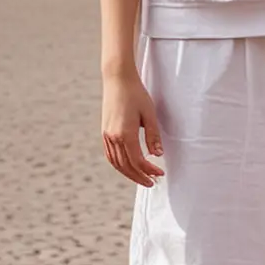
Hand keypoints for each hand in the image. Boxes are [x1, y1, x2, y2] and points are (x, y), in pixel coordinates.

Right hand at [102, 69, 163, 187]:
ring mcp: (106, 135)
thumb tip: (157, 155)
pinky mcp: (104, 132)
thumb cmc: (136, 95)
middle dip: (139, 177)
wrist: (117, 80)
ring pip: (116, 162)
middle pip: (125, 166)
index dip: (149, 170)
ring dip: (128, 173)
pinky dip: (119, 164)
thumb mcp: (149, 114)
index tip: (160, 174)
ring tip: (142, 178)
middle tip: (152, 183)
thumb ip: (153, 135)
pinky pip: (110, 155)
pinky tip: (128, 166)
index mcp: (125, 134)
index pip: (138, 160)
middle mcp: (113, 137)